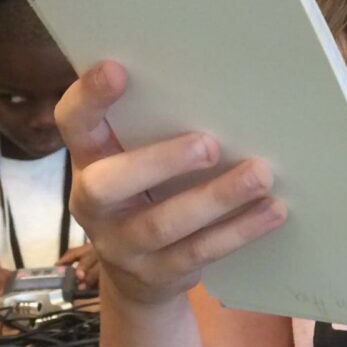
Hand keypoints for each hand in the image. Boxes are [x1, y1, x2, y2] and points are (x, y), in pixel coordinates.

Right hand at [55, 62, 285, 306]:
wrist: (139, 277)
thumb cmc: (148, 192)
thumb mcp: (138, 159)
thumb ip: (157, 126)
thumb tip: (220, 81)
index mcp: (90, 161)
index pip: (74, 125)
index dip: (87, 98)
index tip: (116, 69)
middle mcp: (94, 205)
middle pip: (109, 185)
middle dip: (159, 162)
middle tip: (209, 144)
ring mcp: (122, 245)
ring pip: (163, 224)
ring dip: (216, 198)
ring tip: (261, 174)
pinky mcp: (158, 275)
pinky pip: (200, 251)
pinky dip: (240, 230)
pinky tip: (272, 209)